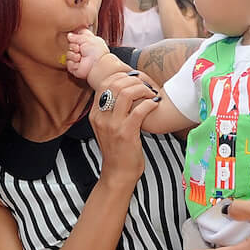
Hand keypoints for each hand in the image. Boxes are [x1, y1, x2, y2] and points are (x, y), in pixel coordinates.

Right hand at [65, 28, 110, 80]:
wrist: (97, 64)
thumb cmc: (96, 51)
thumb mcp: (86, 38)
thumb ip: (76, 36)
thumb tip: (69, 35)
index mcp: (87, 41)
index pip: (77, 36)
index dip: (75, 36)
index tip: (76, 38)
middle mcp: (82, 50)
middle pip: (70, 44)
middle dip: (73, 46)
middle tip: (79, 49)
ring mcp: (78, 59)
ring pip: (68, 54)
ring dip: (73, 55)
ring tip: (80, 57)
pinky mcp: (75, 67)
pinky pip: (68, 63)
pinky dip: (74, 63)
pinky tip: (80, 63)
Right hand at [89, 69, 160, 185]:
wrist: (118, 173)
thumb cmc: (118, 150)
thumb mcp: (108, 127)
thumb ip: (111, 110)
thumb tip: (124, 89)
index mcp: (95, 114)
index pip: (104, 83)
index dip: (121, 77)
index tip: (135, 80)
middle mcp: (101, 117)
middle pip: (115, 84)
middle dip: (134, 81)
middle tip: (146, 87)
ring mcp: (112, 125)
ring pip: (126, 93)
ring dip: (142, 90)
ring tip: (151, 95)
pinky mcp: (126, 133)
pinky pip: (140, 110)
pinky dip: (150, 104)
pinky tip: (154, 105)